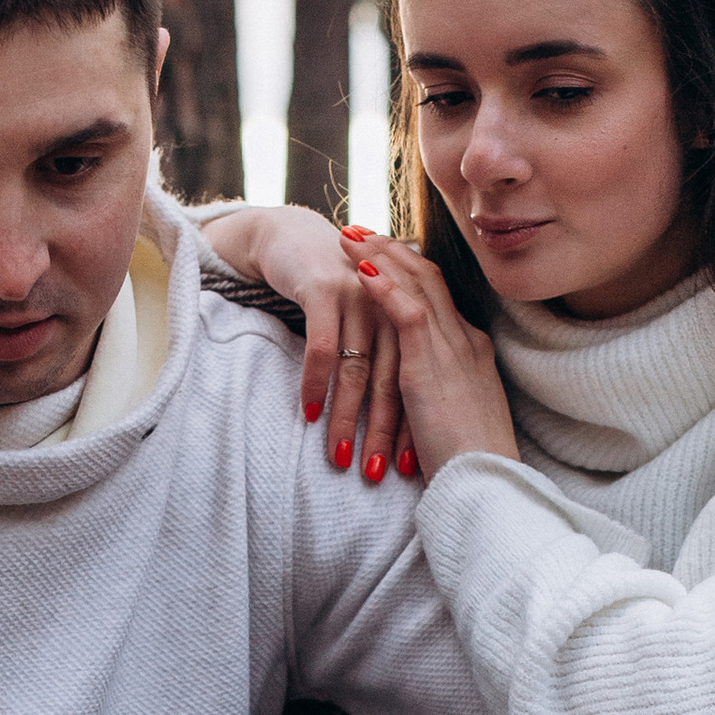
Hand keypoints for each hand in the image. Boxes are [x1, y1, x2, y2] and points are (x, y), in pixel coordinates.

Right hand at [198, 201, 406, 478]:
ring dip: (348, 417)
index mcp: (410, 318)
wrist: (295, 241)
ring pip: (357, 369)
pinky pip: (322, 347)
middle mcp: (391, 309)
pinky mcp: (326, 291)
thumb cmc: (336, 293)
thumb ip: (389, 360)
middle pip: (393, 380)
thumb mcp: (371, 325)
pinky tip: (309, 413)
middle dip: (385, 432)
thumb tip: (398, 421)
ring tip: (339, 455)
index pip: (419, 383)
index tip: (411, 468)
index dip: (415, 426)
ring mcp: (359, 298)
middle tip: (377, 473)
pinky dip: (315, 383)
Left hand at [345, 235, 518, 479]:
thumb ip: (440, 396)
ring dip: (379, 257)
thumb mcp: (457, 419)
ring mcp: (451, 349)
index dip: (410, 270)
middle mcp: (465, 341)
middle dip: (391, 250)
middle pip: (427, 279)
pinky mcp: (431, 366)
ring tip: (348, 236)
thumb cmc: (470, 464)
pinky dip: (382, 287)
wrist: (486, 483)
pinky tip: (357, 270)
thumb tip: (423, 396)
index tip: (384, 252)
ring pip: (415, 286)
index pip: (440, 296)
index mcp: (473, 351)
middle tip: (359, 229)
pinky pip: (406, 312)